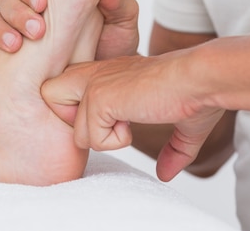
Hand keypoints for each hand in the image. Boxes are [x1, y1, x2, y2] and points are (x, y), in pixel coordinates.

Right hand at [0, 0, 139, 59]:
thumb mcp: (123, 23)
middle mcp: (35, 10)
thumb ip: (117, 0)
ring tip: (13, 46)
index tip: (41, 3)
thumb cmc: (115, 49)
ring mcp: (20, 31)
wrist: (106, 85)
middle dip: (17, 11)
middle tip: (35, 30)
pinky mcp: (11, 56)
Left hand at [41, 52, 223, 180]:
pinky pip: (91, 138)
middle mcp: (93, 74)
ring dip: (106, 139)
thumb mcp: (180, 124)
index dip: (80, 113)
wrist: (200, 79)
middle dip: (75, 121)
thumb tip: (166, 173)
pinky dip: (116, 141)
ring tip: (132, 120)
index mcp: (106, 74)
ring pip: (75, 133)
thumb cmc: (194, 93)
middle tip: (110, 122)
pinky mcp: (98, 98)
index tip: (115, 118)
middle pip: (49, 96)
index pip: (65, 91)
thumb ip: (171, 149)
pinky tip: (135, 120)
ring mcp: (93, 85)